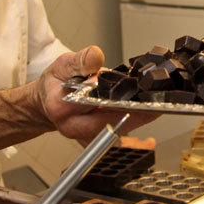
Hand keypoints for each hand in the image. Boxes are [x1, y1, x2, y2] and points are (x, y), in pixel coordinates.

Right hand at [37, 46, 155, 142]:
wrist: (48, 101)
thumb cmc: (56, 83)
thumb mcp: (63, 63)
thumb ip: (81, 60)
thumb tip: (96, 59)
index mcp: (60, 105)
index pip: (89, 103)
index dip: (112, 100)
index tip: (133, 94)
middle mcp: (71, 126)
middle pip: (106, 125)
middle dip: (133, 116)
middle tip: (155, 106)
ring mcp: (82, 137)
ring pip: (113, 137)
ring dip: (135, 126)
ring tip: (155, 112)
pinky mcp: (93, 142)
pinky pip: (115, 143)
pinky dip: (131, 138)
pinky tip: (147, 135)